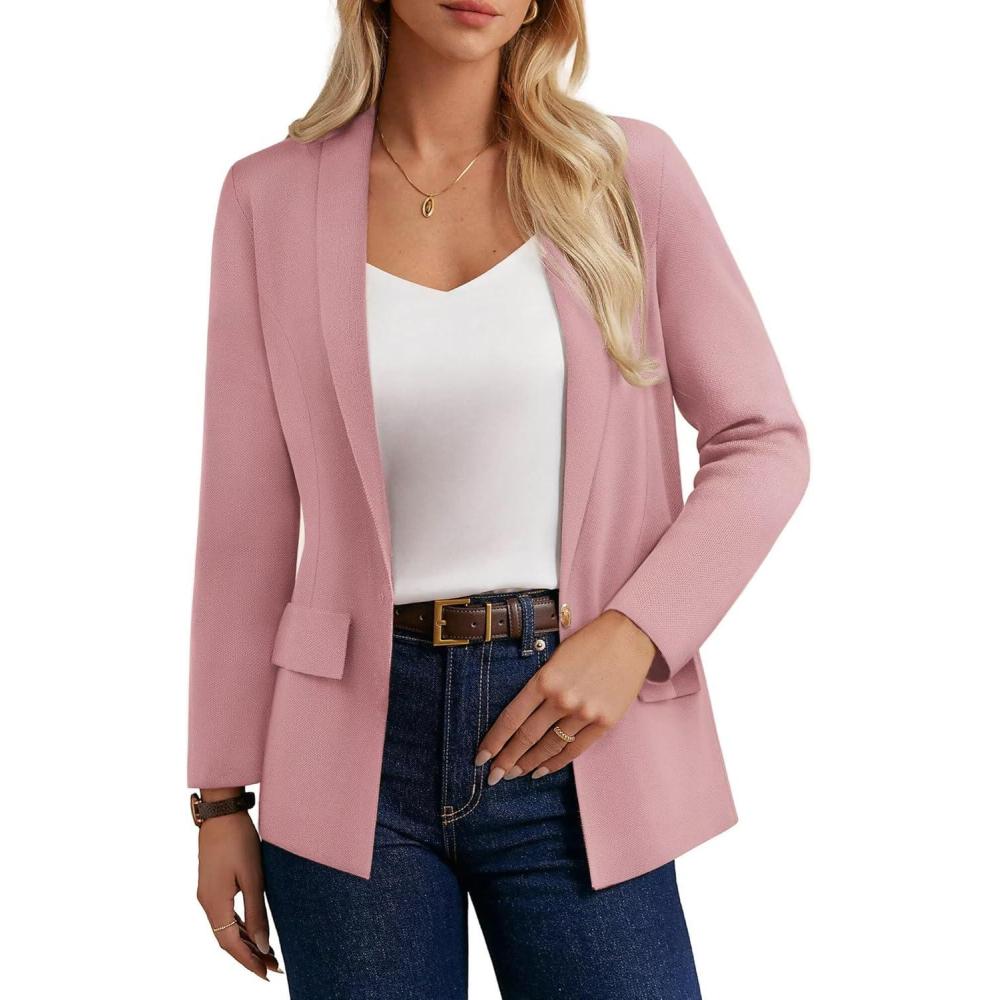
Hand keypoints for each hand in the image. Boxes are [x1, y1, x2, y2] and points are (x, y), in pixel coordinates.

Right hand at [196, 802, 282, 979]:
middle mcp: (207, 902)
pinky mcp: (212, 885)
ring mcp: (208, 894)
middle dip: (250, 956)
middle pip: (227, 939)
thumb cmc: (238, 840)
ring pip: (226, 928)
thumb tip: (263, 945)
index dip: (248, 962)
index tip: (267, 975)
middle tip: (274, 968)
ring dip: (246, 942)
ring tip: (268, 954)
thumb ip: (256, 913)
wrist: (221, 813)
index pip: (231, 944)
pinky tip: (252, 930)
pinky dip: (239, 927)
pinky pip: (225, 914)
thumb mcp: (253, 877)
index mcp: (214, 903)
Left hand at [473, 609, 656, 781]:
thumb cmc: (590, 642)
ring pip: (549, 746)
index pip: (511, 718)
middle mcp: (562, 699)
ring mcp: (584, 712)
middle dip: (506, 760)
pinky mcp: (605, 722)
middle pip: (526, 737)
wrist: (630, 636)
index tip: (481, 757)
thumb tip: (521, 716)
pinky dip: (556, 763)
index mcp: (544, 679)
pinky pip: (575, 749)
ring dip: (529, 764)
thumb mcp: (556, 657)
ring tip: (514, 774)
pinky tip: (541, 771)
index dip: (494, 741)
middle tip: (493, 776)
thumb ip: (540, 686)